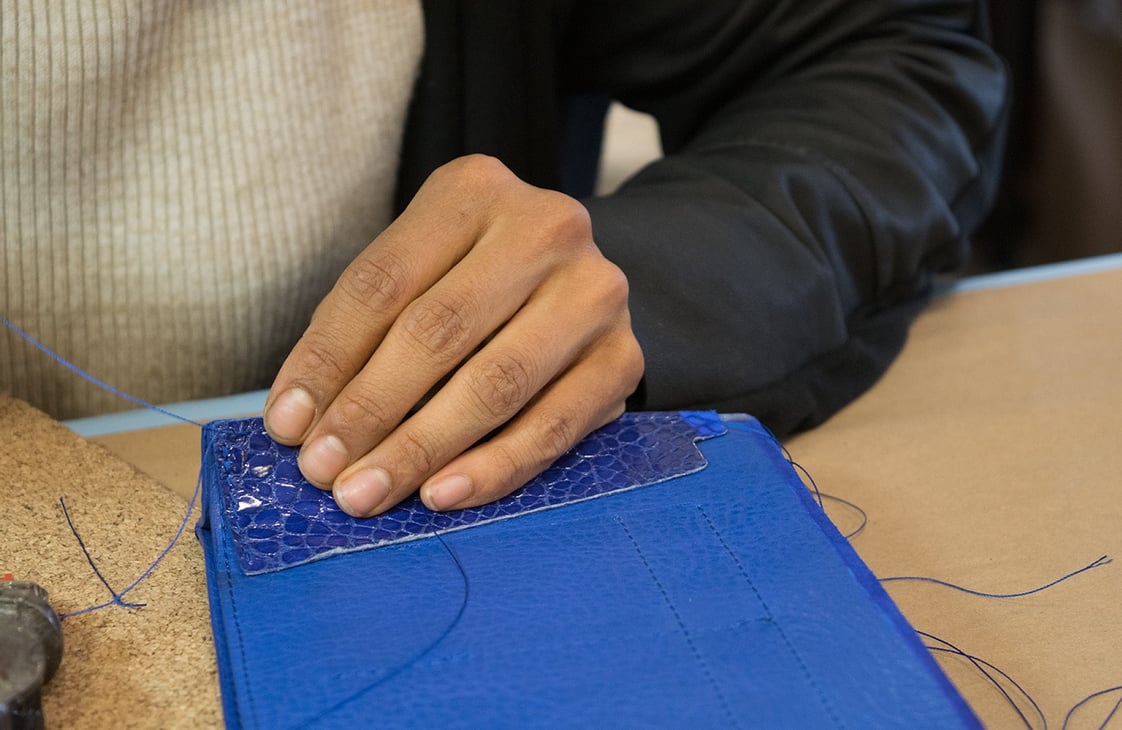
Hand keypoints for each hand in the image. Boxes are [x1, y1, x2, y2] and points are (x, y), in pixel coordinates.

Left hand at [263, 155, 643, 516]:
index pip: (382, 283)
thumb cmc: (474, 283)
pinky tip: (443, 494)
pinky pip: (553, 427)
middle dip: (369, 410)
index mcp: (474, 189)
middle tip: (323, 472)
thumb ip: (362, 331)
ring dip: (421, 448)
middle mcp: (545, 228)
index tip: (287, 427)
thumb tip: (298, 422)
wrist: (576, 284)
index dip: (326, 360)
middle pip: (438, 330)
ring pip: (495, 383)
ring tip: (368, 493)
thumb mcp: (417, 273)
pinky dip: (493, 467)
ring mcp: (595, 292)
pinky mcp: (625, 357)